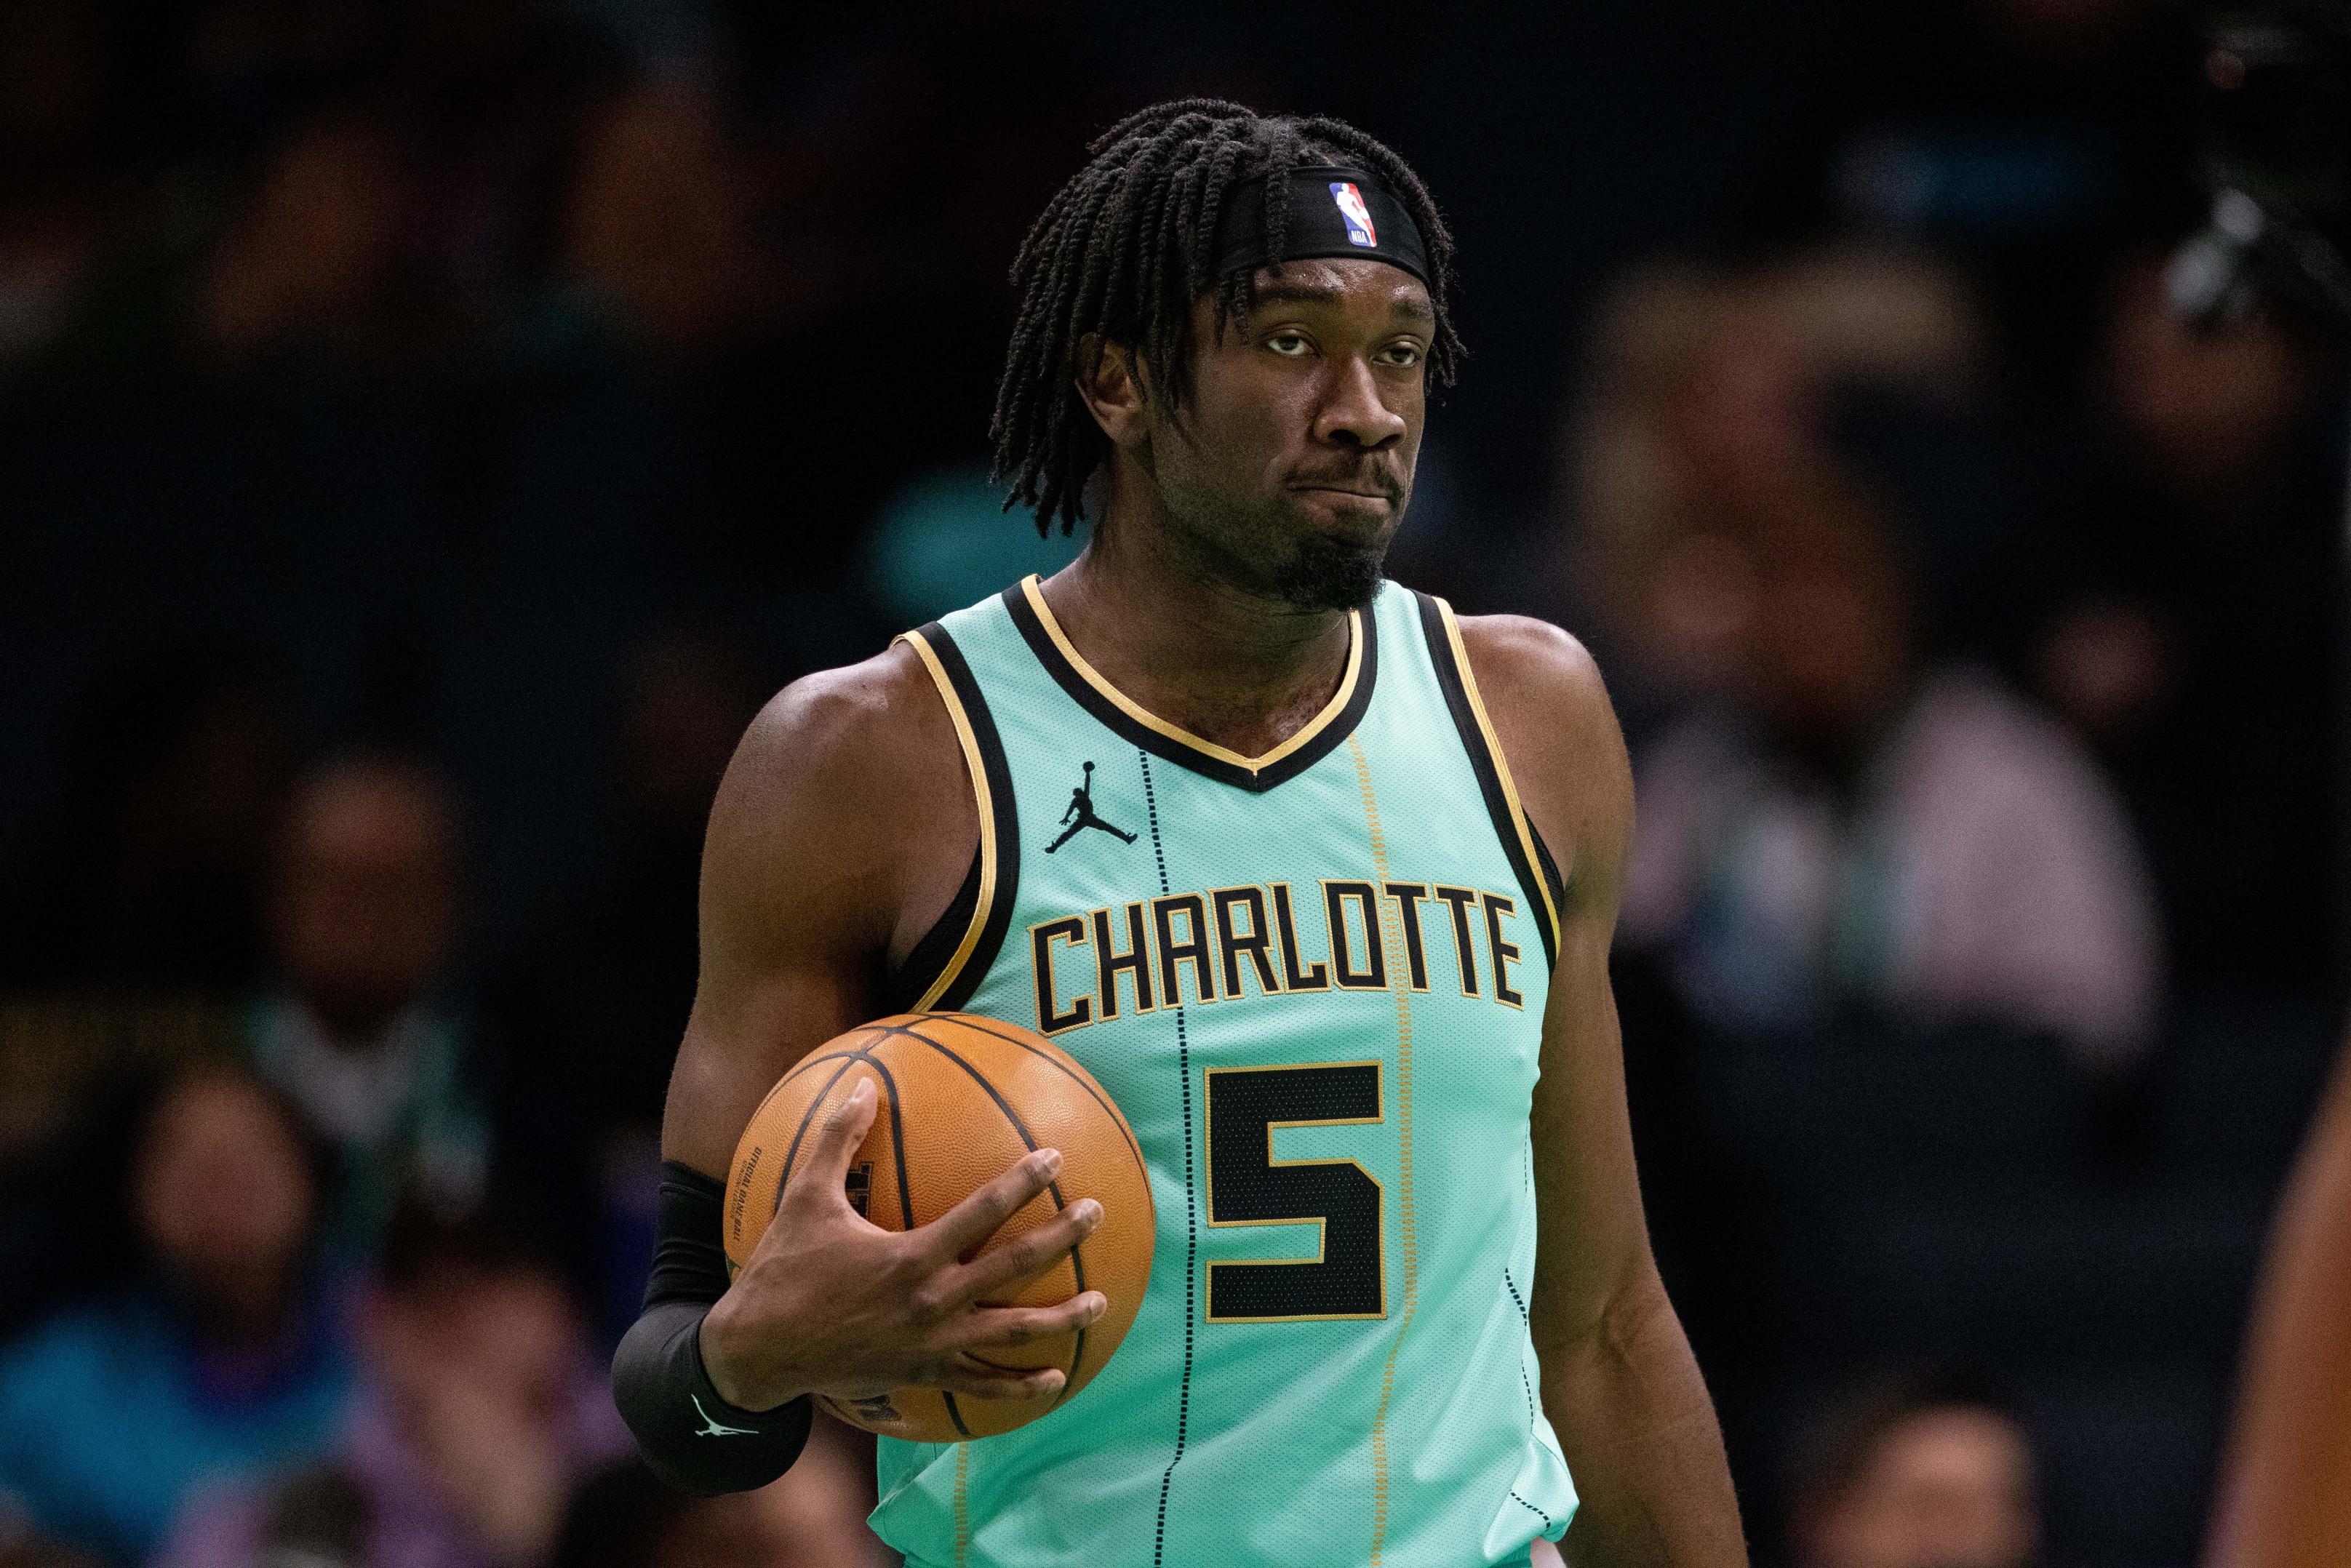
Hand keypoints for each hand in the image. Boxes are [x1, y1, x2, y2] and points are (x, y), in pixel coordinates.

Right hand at [700, 1078, 1107, 1412]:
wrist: (758, 1353)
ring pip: (1012, 1333)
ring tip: (1101, 1303)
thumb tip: (863, 1084)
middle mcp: (932, 1301)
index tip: (1055, 1158)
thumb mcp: (805, 1198)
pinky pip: (982, 1383)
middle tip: (1096, 1213)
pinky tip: (1054, 1380)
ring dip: (1061, 1319)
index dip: (1022, 1183)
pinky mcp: (923, 1374)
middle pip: (1014, 1267)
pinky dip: (1021, 1387)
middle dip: (1061, 1238)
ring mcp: (932, 1344)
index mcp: (911, 1256)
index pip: (982, 1212)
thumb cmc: (782, 1271)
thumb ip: (838, 1139)